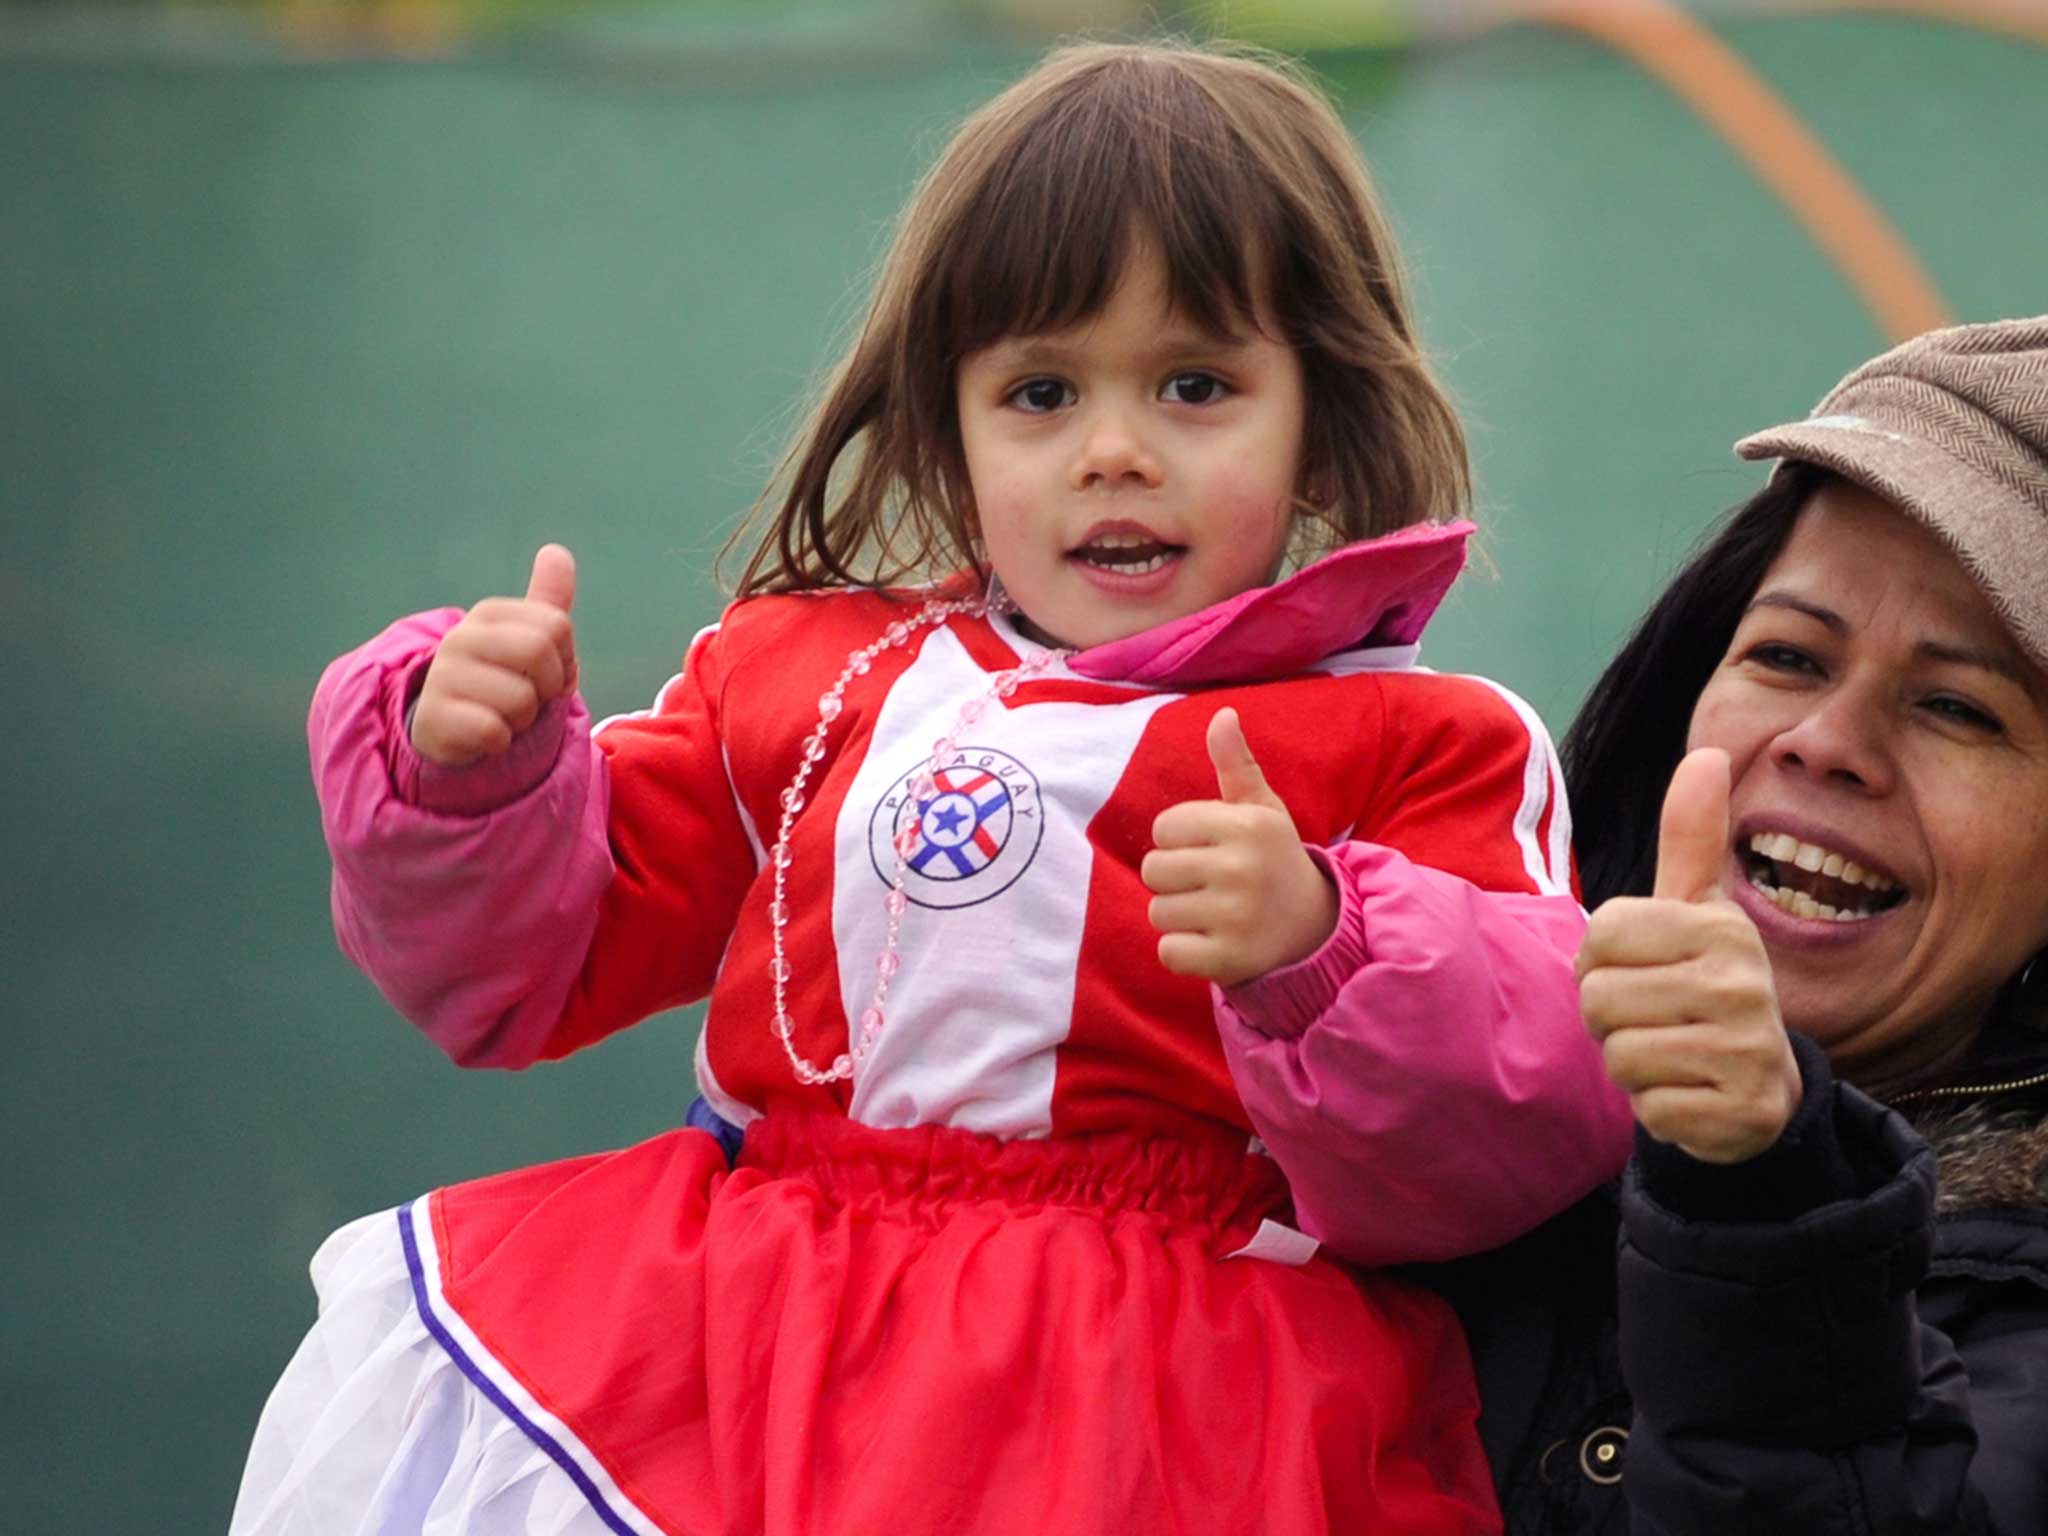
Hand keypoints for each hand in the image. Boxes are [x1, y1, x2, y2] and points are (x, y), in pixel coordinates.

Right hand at [411, 544, 579, 767]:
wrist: (451, 728)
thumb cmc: (501, 680)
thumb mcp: (527, 639)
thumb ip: (548, 601)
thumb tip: (557, 551)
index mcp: (489, 613)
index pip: (558, 626)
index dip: (565, 660)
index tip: (544, 673)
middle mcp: (461, 636)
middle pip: (540, 654)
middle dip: (547, 688)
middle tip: (528, 697)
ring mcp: (442, 675)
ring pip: (521, 700)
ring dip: (523, 720)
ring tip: (501, 715)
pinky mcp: (434, 717)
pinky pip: (494, 731)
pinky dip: (501, 742)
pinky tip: (485, 735)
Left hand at [1142, 707, 1337, 987]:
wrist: (1314, 928)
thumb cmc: (1273, 859)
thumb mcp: (1261, 810)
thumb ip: (1236, 765)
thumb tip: (1222, 715)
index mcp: (1246, 825)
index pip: (1163, 827)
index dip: (1179, 840)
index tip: (1211, 850)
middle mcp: (1242, 868)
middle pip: (1154, 870)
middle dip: (1175, 879)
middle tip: (1211, 885)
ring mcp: (1236, 917)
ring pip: (1158, 912)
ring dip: (1179, 916)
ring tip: (1215, 913)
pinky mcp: (1229, 960)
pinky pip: (1168, 952)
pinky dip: (1183, 951)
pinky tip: (1213, 941)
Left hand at [1575, 748, 1800, 1162]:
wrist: (1760, 1087)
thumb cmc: (1706, 983)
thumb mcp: (1698, 910)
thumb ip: (1692, 836)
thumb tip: (1710, 752)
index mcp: (1721, 927)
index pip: (1599, 935)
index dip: (1598, 959)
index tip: (1639, 968)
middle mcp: (1742, 984)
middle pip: (1598, 999)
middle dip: (1610, 1018)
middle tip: (1656, 1019)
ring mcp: (1746, 1051)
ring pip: (1619, 1056)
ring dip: (1630, 1064)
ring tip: (1671, 1053)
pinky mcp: (1740, 1114)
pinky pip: (1648, 1110)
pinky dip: (1657, 1110)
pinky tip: (1690, 1094)